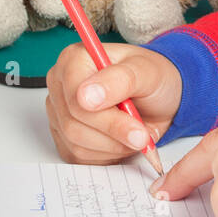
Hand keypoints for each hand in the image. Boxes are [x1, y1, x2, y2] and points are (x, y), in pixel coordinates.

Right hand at [45, 42, 182, 164]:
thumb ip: (120, 80)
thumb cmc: (152, 79)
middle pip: (74, 125)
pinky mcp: (63, 135)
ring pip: (75, 144)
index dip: (108, 120)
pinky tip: (121, 140)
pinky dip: (106, 155)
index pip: (76, 100)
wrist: (158, 97)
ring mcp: (58, 111)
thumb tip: (86, 96)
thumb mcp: (148, 72)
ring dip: (113, 146)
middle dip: (115, 135)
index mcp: (74, 60)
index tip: (137, 132)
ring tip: (134, 134)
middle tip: (143, 136)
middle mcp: (61, 85)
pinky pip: (77, 155)